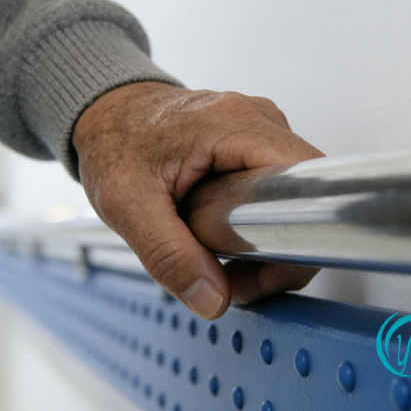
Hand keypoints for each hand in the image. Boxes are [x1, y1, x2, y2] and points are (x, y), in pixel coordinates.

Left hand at [72, 82, 323, 318]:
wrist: (105, 111)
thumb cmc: (113, 141)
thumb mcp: (127, 205)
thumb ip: (169, 255)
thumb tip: (213, 299)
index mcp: (233, 123)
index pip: (306, 181)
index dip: (296, 235)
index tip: (262, 265)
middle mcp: (257, 117)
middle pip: (305, 194)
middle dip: (275, 247)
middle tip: (231, 273)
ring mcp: (260, 127)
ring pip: (292, 196)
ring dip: (264, 237)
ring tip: (217, 251)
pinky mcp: (255, 141)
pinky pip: (276, 188)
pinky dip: (256, 219)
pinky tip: (220, 230)